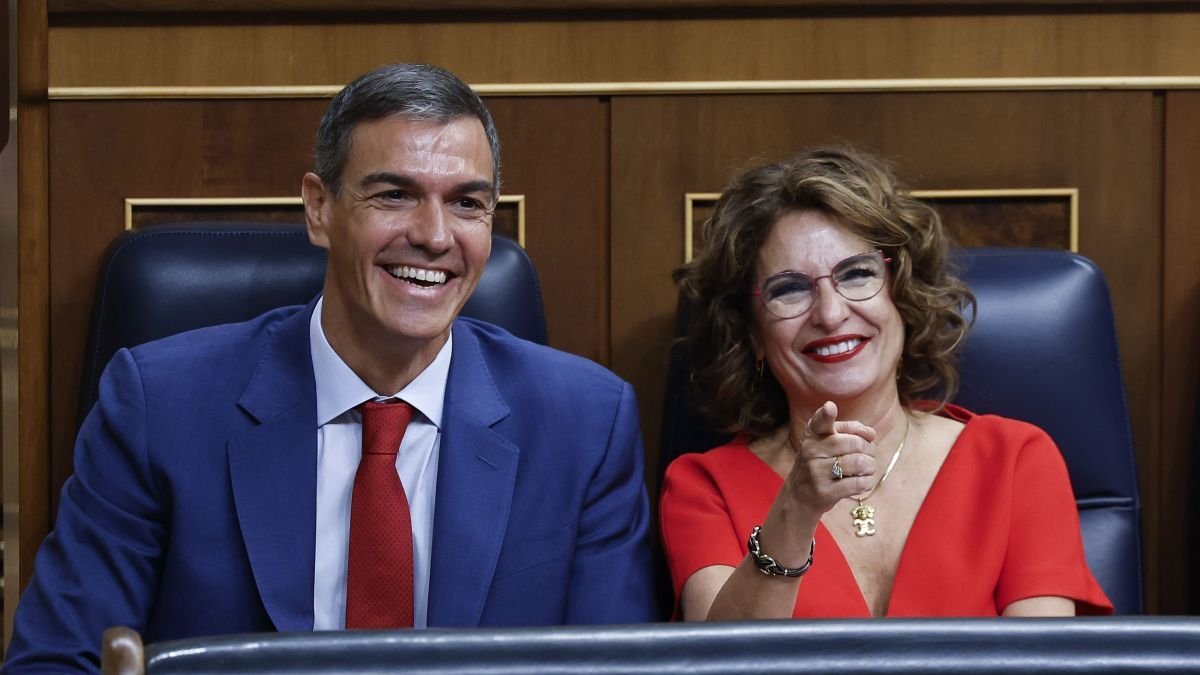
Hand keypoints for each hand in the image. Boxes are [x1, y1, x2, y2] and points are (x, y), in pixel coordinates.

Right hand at [784, 401, 877, 515]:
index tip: (830, 407)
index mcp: (813, 435)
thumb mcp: (825, 443)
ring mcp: (817, 472)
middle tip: (868, 455)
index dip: (826, 414)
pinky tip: (862, 481)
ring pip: (859, 463)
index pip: (819, 422)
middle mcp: (811, 451)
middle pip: (855, 443)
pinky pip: (858, 483)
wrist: (799, 497)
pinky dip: (867, 482)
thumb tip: (871, 434)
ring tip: (866, 469)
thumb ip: (849, 431)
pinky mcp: (825, 492)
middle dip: (870, 450)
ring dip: (870, 467)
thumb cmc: (820, 465)